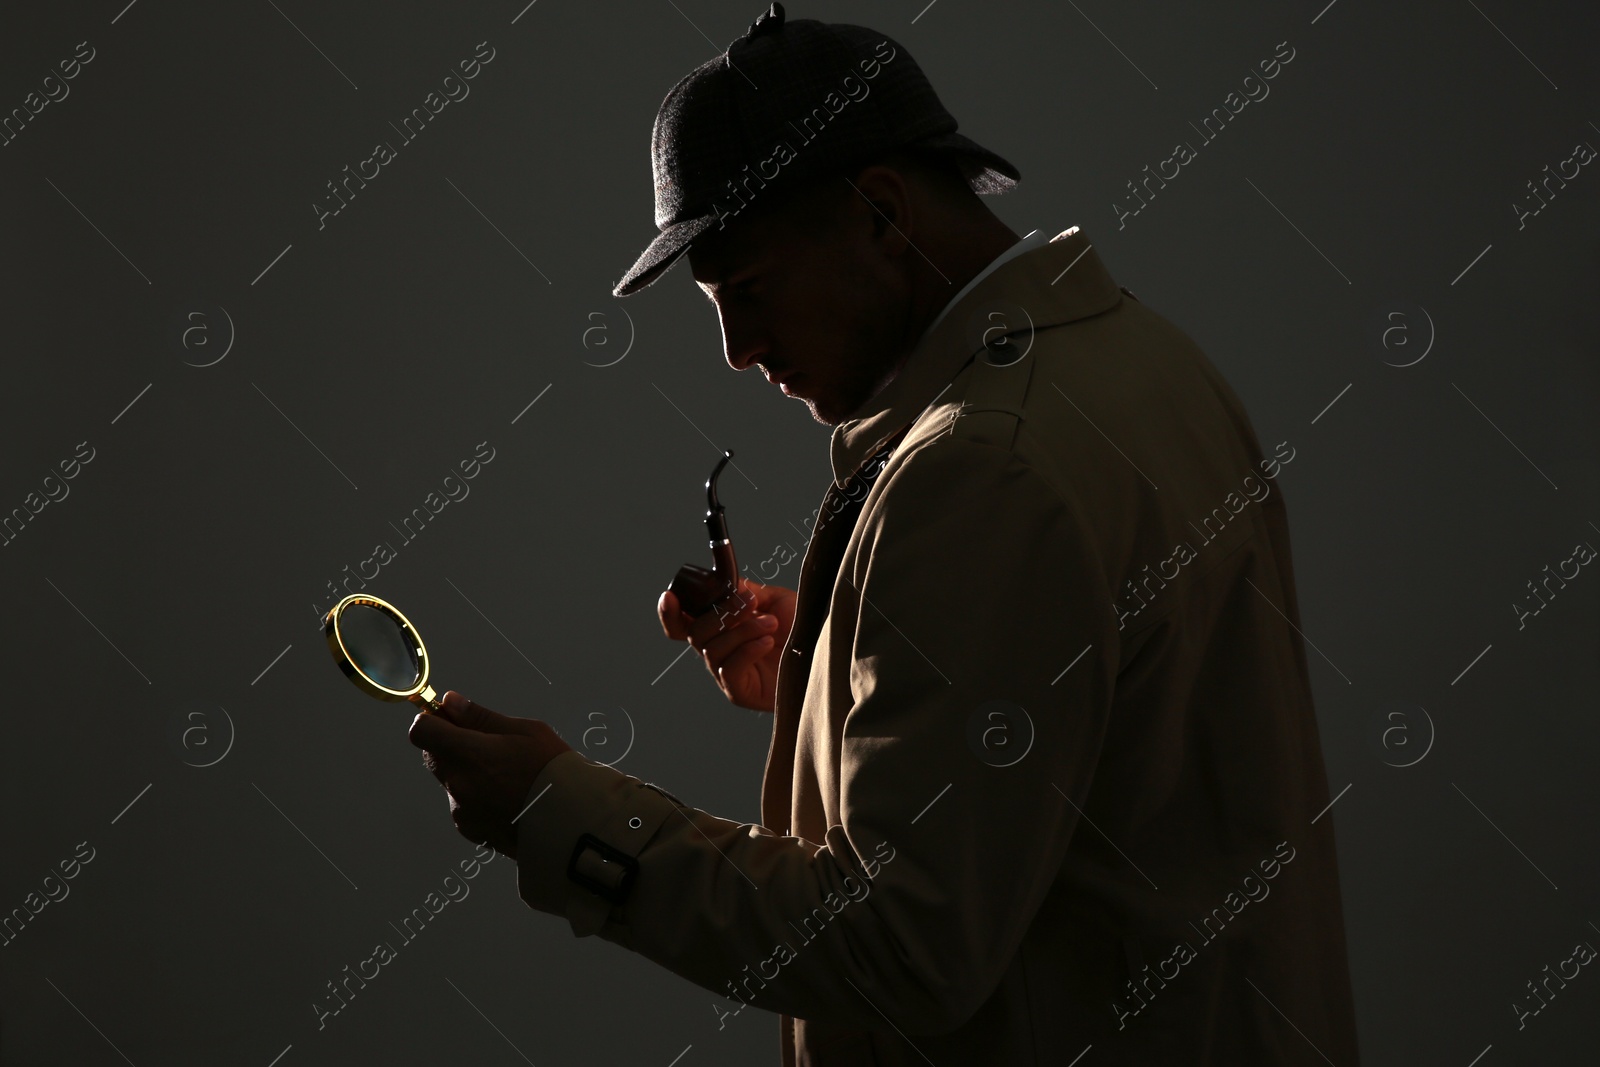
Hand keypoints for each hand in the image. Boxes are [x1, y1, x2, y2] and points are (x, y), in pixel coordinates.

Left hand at [407, 691, 573, 858]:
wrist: (572, 824)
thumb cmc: (554, 771)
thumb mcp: (525, 731)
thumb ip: (480, 717)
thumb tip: (450, 702)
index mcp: (469, 755)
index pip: (422, 731)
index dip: (433, 720)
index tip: (450, 717)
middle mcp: (458, 785)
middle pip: (433, 755)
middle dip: (450, 744)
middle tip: (486, 743)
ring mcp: (462, 811)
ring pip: (450, 780)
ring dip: (466, 771)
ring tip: (506, 775)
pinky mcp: (470, 830)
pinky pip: (463, 804)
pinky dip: (476, 796)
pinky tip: (507, 797)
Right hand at [658, 577, 795, 712]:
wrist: (825, 651)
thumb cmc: (802, 629)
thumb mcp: (775, 600)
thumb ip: (748, 591)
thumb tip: (728, 585)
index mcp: (722, 628)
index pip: (683, 623)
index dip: (670, 613)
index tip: (671, 597)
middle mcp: (719, 650)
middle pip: (694, 633)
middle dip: (720, 614)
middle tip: (750, 603)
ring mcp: (727, 673)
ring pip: (712, 649)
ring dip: (742, 631)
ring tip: (771, 624)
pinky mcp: (740, 692)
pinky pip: (729, 670)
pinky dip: (746, 651)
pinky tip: (767, 642)